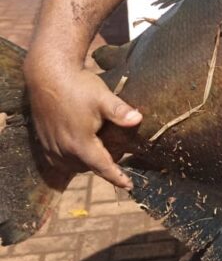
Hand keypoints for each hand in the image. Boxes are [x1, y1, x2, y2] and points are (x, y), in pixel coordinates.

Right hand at [25, 64, 142, 189]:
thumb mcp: (103, 98)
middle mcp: (63, 150)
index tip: (129, 185)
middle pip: (88, 167)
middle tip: (119, 154)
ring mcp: (51, 146)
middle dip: (103, 165)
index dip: (117, 177)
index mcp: (80, 143)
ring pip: (73, 165)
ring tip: (101, 150)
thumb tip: (138, 119)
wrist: (48, 75)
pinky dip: (71, 158)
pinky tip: (80, 148)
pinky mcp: (43, 141)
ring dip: (87, 162)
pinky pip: (58, 159)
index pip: (103, 167)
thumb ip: (120, 112)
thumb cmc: (78, 86)